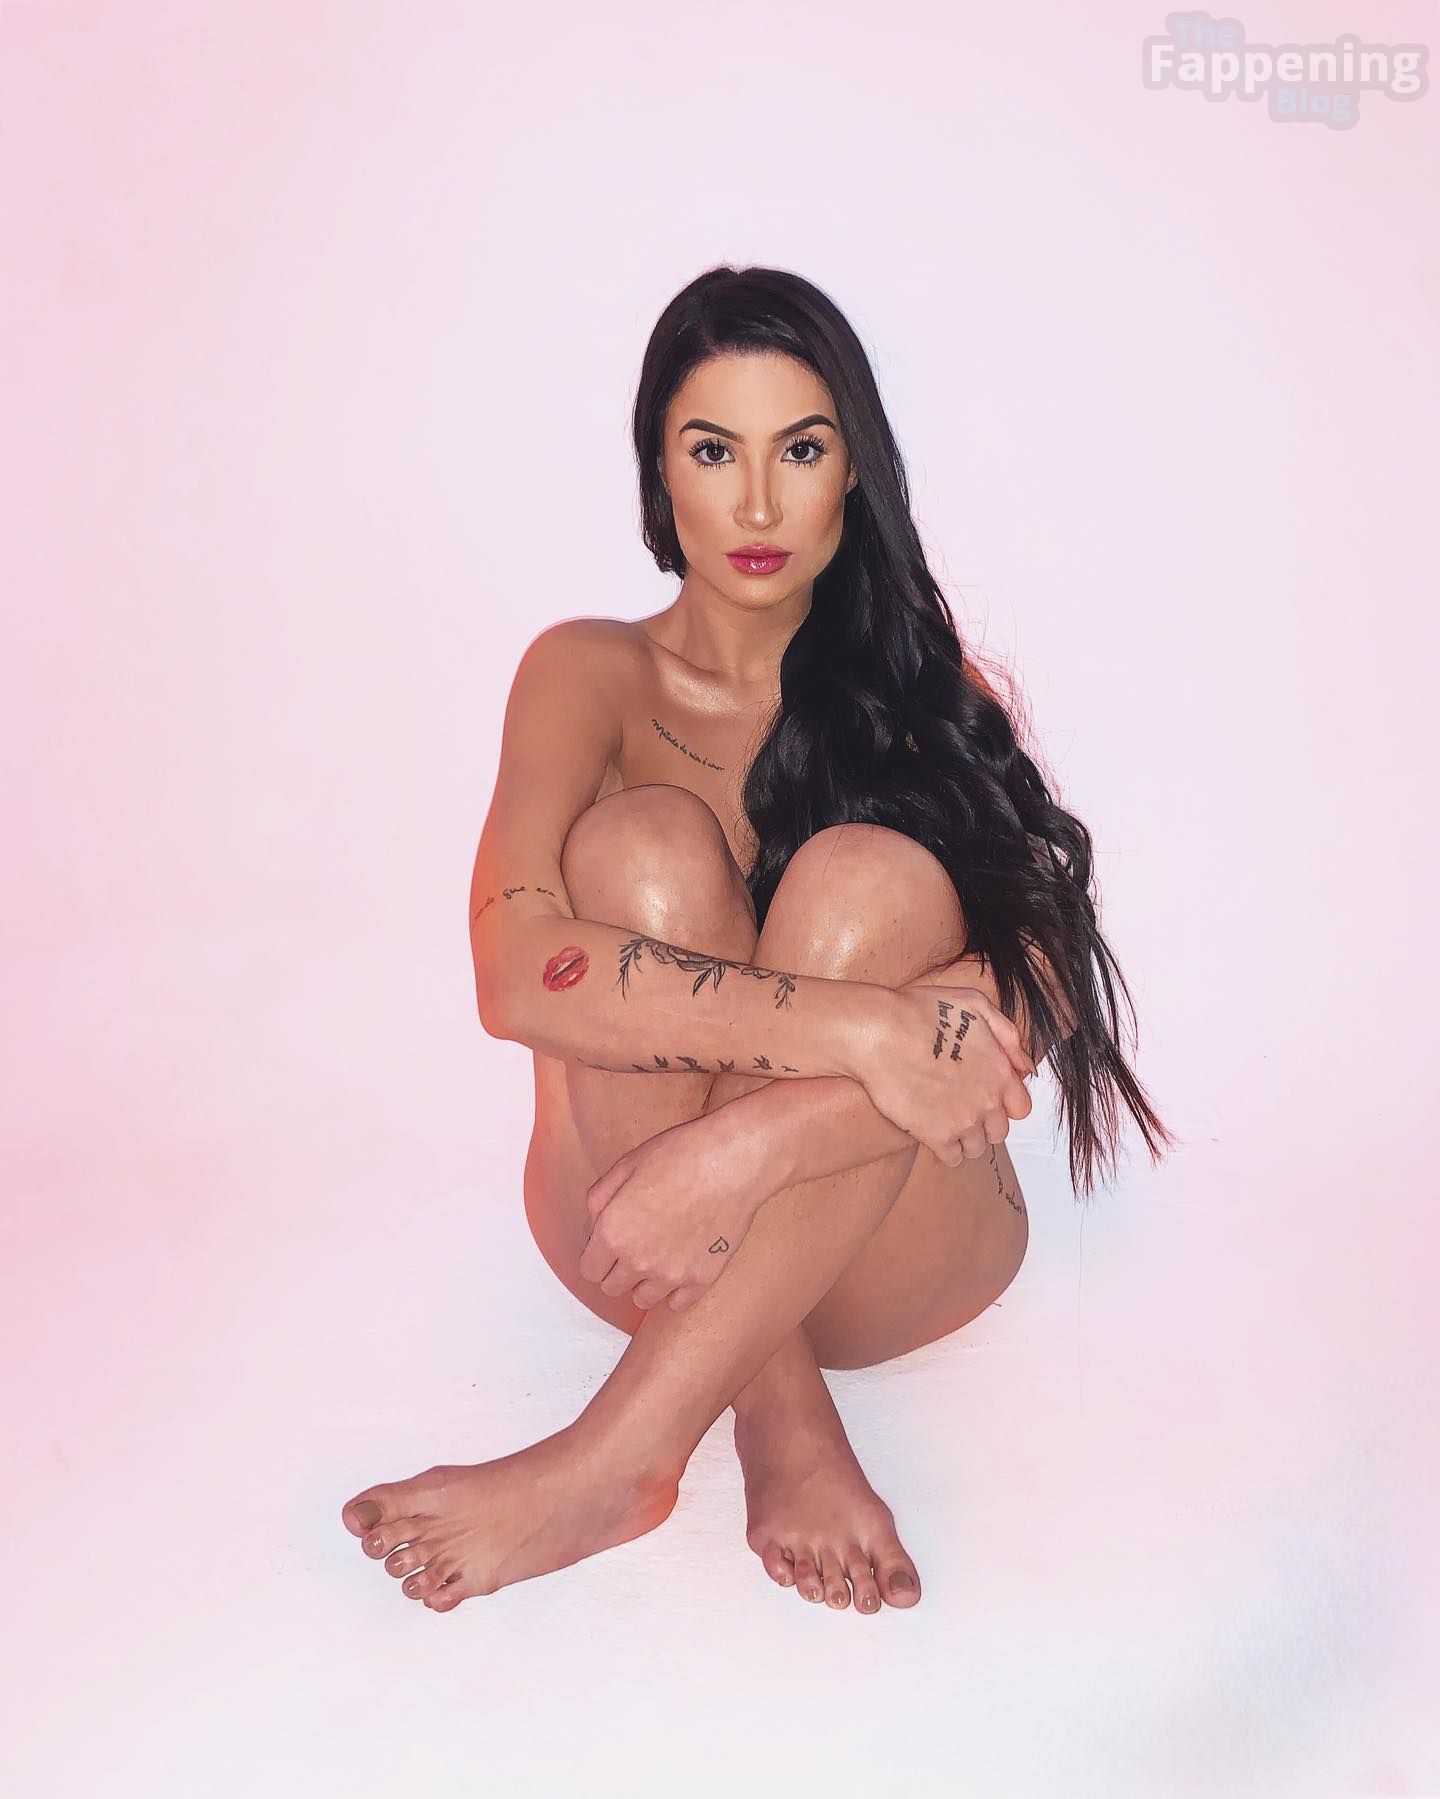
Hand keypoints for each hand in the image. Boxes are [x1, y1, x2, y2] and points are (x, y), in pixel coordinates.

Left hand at [577, 1110, 768, 1314]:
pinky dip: (676, 1291)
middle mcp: (638, 1261)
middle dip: (618, 1270)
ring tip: (659, 1258)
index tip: (609, 1246)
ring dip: (645, 1283)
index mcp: (614, 1233)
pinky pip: (678, 1304)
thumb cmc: (680, 1155)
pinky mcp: (702, 1279)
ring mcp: (672, 1274)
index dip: (597, 1257)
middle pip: (612, 1288)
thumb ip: (600, 1198)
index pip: (589, 1270)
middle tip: (636, 1247)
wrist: (732, 1162)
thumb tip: (595, 1222)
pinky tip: (682, 1267)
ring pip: (643, 1300)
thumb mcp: (627, 1164)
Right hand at [855, 984, 1034, 1167]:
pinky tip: (931, 1131)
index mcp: (1000, 1071)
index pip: (1021, 1107)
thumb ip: (1007, 1035)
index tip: (984, 1096)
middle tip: (960, 1108)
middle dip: (983, 1122)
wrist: (878, 1033)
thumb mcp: (974, 1004)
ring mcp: (964, 1122)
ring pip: (976, 1147)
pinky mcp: (937, 1137)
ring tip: (943, 1120)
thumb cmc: (919, 1012)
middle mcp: (988, 1101)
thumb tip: (1025, 1066)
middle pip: (998, 1131)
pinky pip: (953, 1158)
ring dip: (964, 1138)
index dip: (1003, 1103)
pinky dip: (945, 1149)